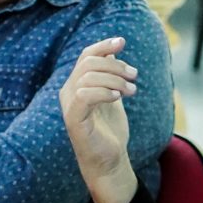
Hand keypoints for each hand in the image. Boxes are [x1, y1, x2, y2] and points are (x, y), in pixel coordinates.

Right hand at [57, 36, 139, 202]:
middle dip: (115, 65)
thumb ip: (111, 76)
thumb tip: (113, 51)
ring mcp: (69, 105)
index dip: (103, 45)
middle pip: (89, 62)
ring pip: (88, 76)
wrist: (108, 161)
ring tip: (132, 91)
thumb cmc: (110, 131)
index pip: (86, 55)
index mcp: (77, 84)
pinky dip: (104, 92)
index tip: (122, 42)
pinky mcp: (73, 119)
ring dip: (115, 80)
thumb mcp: (113, 96)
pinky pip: (84, 95)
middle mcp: (68, 92)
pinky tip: (118, 98)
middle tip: (134, 76)